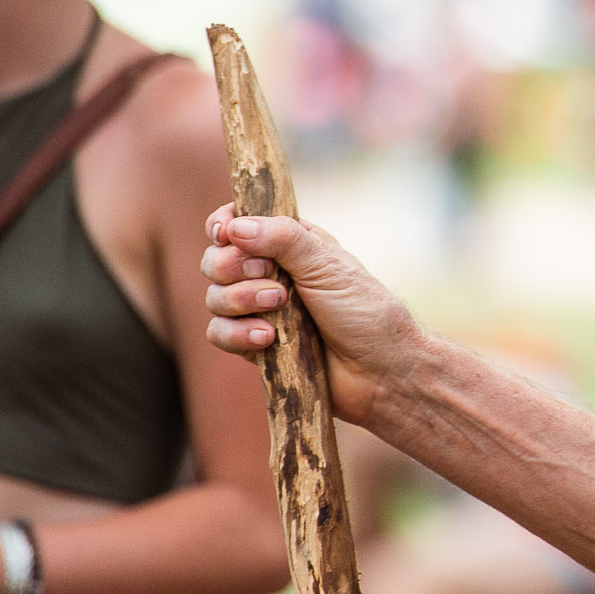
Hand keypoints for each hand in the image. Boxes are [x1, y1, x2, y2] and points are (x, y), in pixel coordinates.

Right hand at [202, 204, 418, 423]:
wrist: (379, 369)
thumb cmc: (365, 311)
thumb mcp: (329, 267)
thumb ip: (284, 240)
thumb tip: (236, 226)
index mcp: (291, 245)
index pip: (239, 224)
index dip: (224, 225)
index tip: (224, 233)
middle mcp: (271, 274)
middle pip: (216, 260)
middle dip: (231, 266)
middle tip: (267, 275)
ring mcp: (260, 310)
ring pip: (214, 297)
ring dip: (240, 299)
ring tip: (278, 306)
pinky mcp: (254, 344)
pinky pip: (219, 333)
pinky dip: (237, 334)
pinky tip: (268, 338)